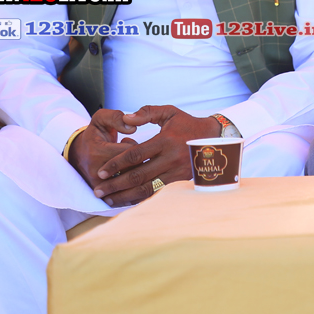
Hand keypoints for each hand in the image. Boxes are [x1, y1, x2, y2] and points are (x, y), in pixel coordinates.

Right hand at [67, 109, 139, 191]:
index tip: (130, 142)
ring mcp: (101, 187)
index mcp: (98, 152)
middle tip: (138, 156)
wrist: (79, 154)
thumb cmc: (95, 134)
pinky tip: (142, 180)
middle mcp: (98, 173)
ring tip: (135, 166)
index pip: (131, 153)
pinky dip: (139, 191)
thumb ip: (116, 117)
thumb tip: (132, 127)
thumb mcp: (101, 119)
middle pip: (134, 170)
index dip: (139, 146)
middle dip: (142, 162)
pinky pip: (128, 198)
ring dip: (141, 176)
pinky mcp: (104, 197)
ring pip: (132, 185)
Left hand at [92, 105, 219, 205]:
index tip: (101, 172)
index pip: (135, 155)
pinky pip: (158, 192)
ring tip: (108, 199)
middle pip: (138, 175)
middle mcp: (171, 158)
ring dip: (125, 196)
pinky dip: (140, 198)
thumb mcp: (169, 112)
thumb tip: (126, 118)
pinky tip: (127, 200)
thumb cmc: (188, 124)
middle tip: (98, 190)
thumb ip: (146, 113)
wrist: (215, 138)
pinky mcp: (182, 180)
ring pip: (147, 188)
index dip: (116, 165)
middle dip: (115, 184)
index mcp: (165, 140)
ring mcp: (177, 171)